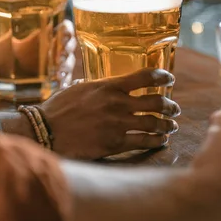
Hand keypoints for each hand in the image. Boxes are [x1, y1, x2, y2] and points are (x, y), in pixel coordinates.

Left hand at [0, 19, 74, 86]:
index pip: (65, 28)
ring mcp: (57, 65)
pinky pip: (66, 80)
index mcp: (47, 35)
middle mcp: (55, 49)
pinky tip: (62, 86)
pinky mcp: (56, 80)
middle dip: (67, 52)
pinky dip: (66, 83)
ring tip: (59, 74)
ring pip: (69, 64)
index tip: (63, 34)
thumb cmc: (8, 52)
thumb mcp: (3, 45)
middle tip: (60, 58)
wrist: (8, 70)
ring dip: (67, 68)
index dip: (67, 30)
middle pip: (69, 47)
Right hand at [39, 68, 180, 159]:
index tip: (170, 80)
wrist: (46, 131)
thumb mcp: (77, 89)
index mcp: (109, 86)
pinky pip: (144, 141)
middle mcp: (117, 103)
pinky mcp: (115, 143)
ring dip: (167, 125)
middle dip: (170, 106)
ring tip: (171, 127)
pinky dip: (156, 140)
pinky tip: (160, 141)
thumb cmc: (58, 109)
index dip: (163, 77)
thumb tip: (94, 83)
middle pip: (156, 102)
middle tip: (174, 109)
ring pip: (154, 123)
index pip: (145, 77)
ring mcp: (118, 123)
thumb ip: (94, 86)